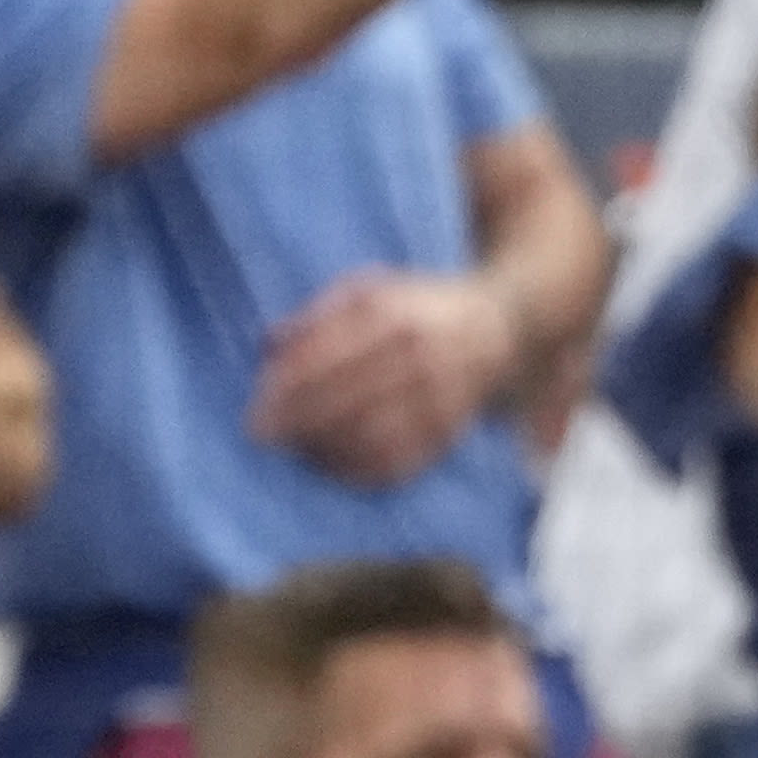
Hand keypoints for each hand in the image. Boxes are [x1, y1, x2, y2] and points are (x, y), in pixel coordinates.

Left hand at [245, 271, 517, 487]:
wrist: (502, 322)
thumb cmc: (417, 306)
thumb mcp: (369, 287)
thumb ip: (316, 314)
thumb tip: (267, 346)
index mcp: (394, 315)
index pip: (328, 359)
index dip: (286, 390)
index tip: (254, 410)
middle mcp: (422, 355)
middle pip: (347, 400)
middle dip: (298, 424)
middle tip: (263, 438)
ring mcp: (442, 394)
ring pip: (373, 435)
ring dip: (326, 449)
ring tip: (297, 450)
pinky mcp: (453, 427)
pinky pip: (403, 460)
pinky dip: (363, 470)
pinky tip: (334, 467)